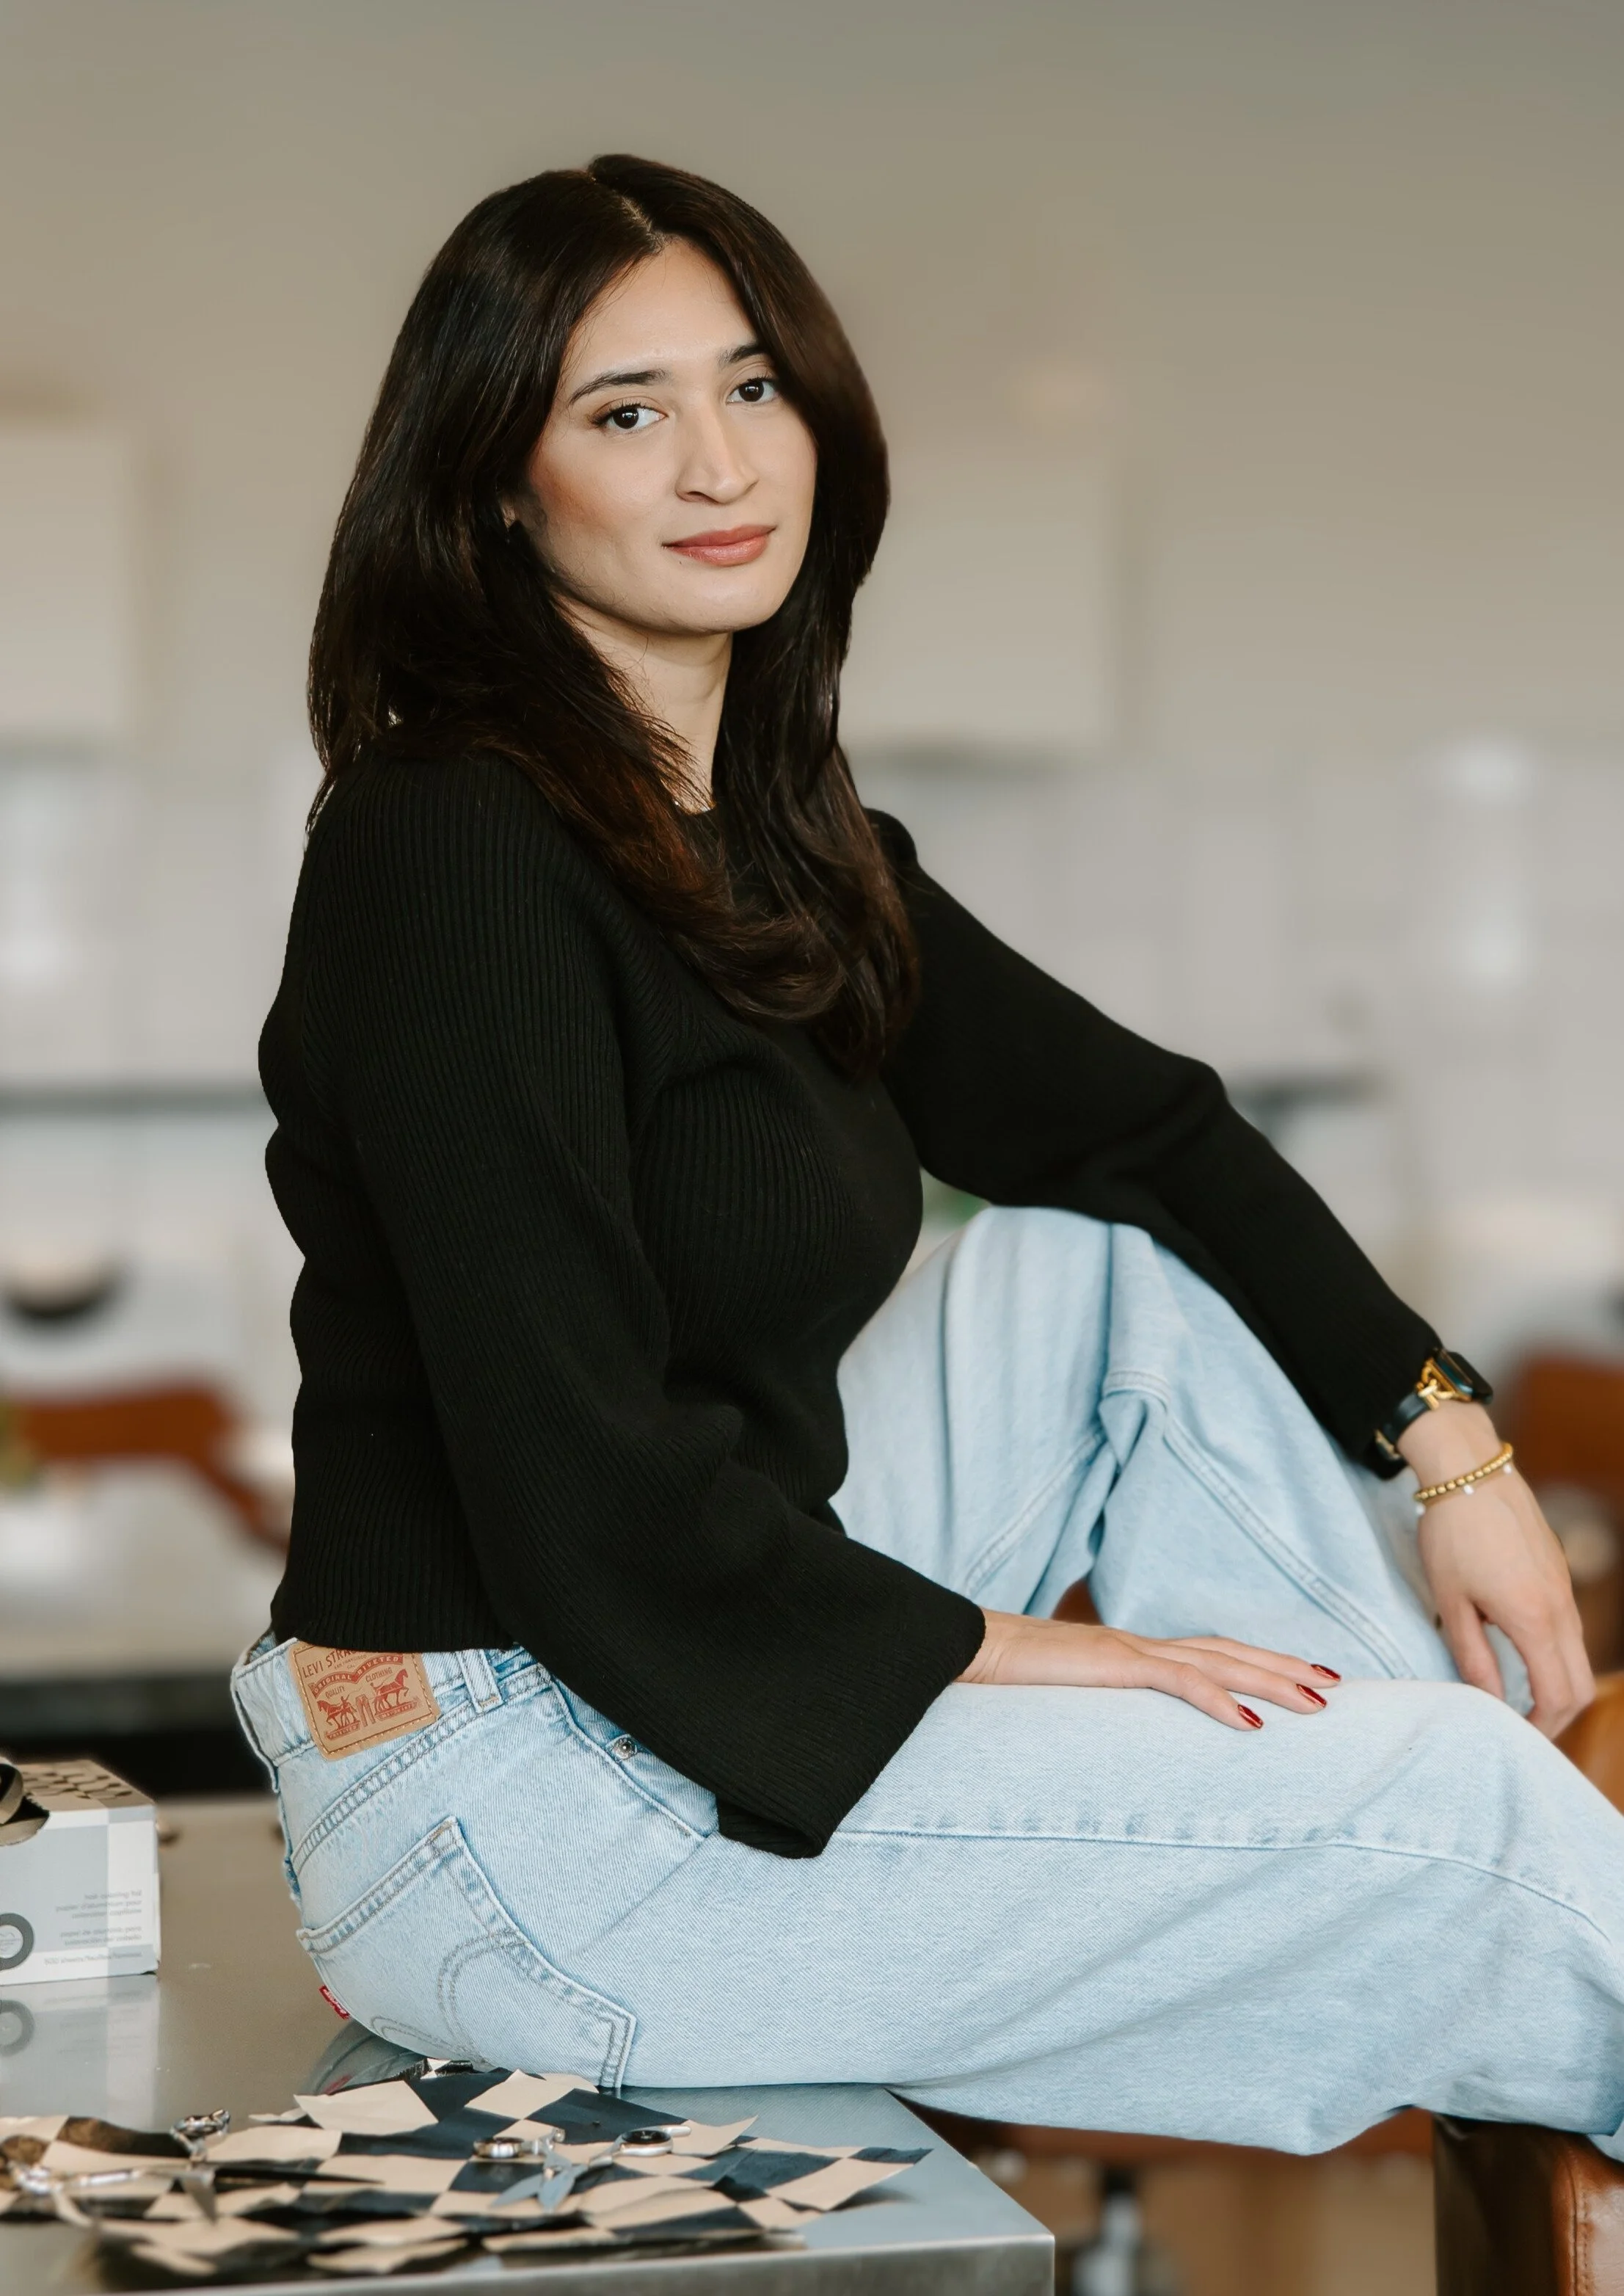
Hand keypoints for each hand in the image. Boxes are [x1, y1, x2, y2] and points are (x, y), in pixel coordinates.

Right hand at [958, 1609, 1335, 1729]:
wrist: (959, 1649)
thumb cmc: (1001, 1679)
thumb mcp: (1061, 1703)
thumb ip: (1094, 1714)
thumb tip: (1111, 1743)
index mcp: (1127, 1653)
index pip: (1206, 1652)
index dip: (1254, 1662)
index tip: (1298, 1677)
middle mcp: (1136, 1646)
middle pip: (1227, 1650)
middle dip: (1283, 1666)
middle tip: (1335, 1684)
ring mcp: (1126, 1650)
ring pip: (1218, 1660)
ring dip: (1272, 1679)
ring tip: (1317, 1702)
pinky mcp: (1111, 1664)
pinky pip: (1177, 1680)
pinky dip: (1219, 1698)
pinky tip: (1251, 1722)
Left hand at [1403, 1400, 1592, 1736]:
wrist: (1471, 1471)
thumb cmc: (1451, 1534)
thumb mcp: (1452, 1601)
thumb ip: (1473, 1657)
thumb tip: (1487, 1705)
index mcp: (1535, 1619)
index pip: (1558, 1696)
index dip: (1540, 1730)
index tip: (1512, 1740)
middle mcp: (1561, 1609)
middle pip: (1580, 1686)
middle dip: (1555, 1718)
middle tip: (1519, 1731)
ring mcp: (1565, 1591)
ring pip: (1577, 1658)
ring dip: (1556, 1687)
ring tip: (1517, 1703)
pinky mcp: (1559, 1577)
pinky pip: (1569, 1631)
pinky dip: (1554, 1658)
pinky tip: (1520, 1660)